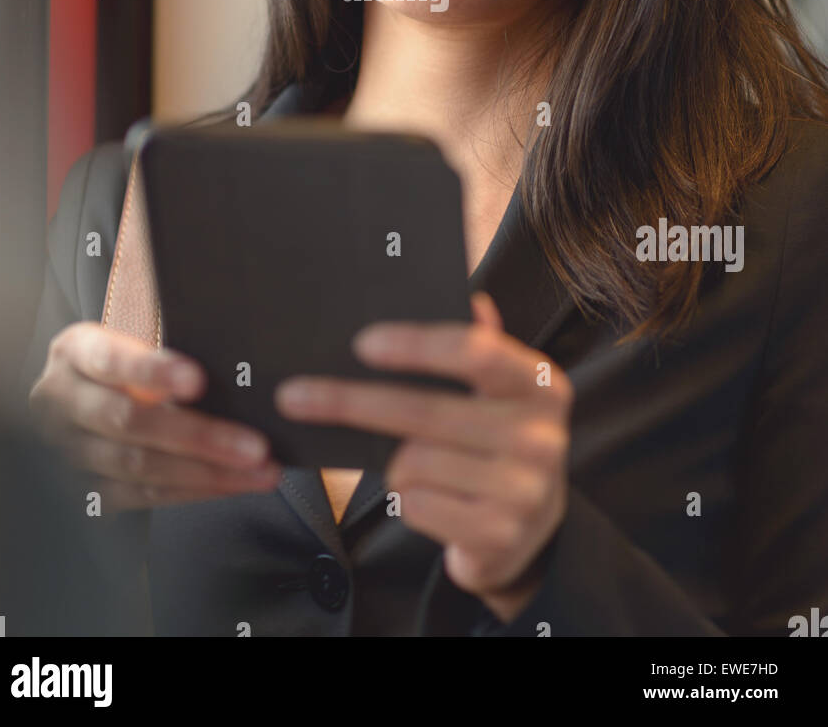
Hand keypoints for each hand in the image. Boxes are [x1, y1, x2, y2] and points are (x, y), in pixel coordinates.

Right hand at [29, 322, 283, 510]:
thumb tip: (232, 357)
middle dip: (197, 436)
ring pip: (140, 466)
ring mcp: (70, 451)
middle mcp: (63, 403)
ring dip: (206, 472)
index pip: (111, 360)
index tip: (198, 380)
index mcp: (74, 353)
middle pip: (129, 421)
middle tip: (254, 445)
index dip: (152, 371)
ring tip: (259, 470)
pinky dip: (194, 490)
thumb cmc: (124, 359)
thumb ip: (163, 345)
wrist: (80, 396)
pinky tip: (233, 484)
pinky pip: (144, 496)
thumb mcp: (128, 337)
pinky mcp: (86, 490)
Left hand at [274, 292, 572, 622]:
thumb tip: (471, 299)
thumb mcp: (499, 391)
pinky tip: (429, 498)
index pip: (474, 351)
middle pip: (425, 411)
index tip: (361, 344)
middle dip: (350, 402)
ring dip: (392, 463)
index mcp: (538, 384)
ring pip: (412, 463)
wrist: (531, 529)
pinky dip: (406, 500)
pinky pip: (416, 505)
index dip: (415, 345)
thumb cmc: (497, 442)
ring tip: (411, 464)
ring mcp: (524, 490)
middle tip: (294, 396)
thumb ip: (481, 346)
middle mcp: (540, 435)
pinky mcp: (500, 535)